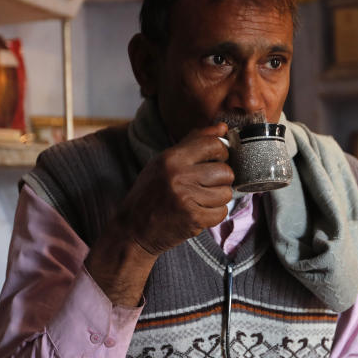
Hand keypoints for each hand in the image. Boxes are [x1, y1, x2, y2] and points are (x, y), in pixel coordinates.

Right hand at [119, 122, 233, 255]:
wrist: (132, 230)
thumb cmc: (150, 193)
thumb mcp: (164, 161)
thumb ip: (194, 142)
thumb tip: (223, 128)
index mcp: (171, 158)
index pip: (213, 145)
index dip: (222, 152)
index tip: (218, 159)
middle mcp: (178, 176)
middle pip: (225, 171)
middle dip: (222, 180)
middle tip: (207, 185)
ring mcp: (186, 198)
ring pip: (226, 193)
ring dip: (218, 198)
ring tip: (200, 200)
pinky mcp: (193, 219)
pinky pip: (221, 212)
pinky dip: (213, 214)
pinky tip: (198, 212)